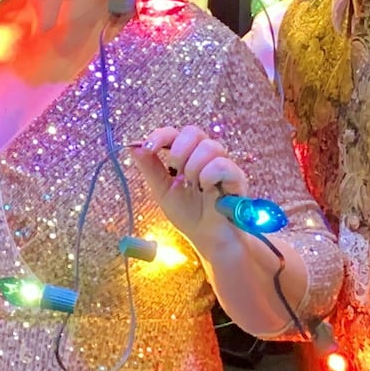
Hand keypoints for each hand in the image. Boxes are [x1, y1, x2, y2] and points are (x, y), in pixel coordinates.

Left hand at [134, 125, 250, 251]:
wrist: (208, 238)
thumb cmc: (188, 213)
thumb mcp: (162, 191)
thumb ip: (150, 168)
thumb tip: (133, 146)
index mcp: (186, 156)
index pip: (175, 133)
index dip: (161, 135)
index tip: (149, 147)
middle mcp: (205, 155)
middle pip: (193, 132)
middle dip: (179, 150)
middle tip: (176, 172)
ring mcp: (222, 164)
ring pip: (208, 146)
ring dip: (194, 167)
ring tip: (193, 186)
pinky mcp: (236, 177)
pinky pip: (222, 165)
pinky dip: (209, 176)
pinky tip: (206, 189)